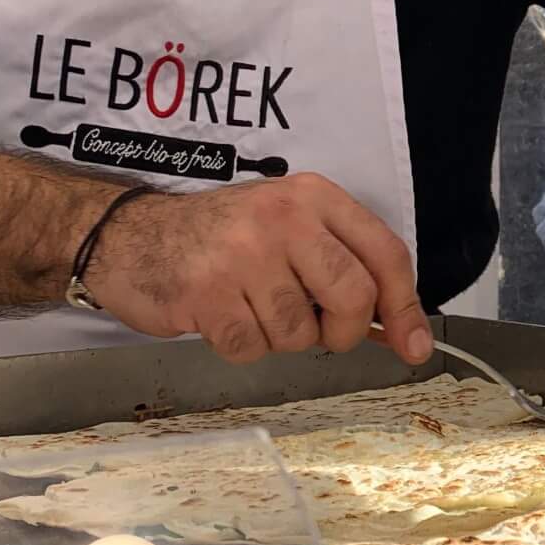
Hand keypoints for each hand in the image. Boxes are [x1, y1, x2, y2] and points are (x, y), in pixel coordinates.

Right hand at [86, 174, 430, 367]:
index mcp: (313, 197)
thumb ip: (344, 268)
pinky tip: (222, 317)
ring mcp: (243, 254)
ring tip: (250, 307)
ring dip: (280, 338)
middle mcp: (283, 218)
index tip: (416, 345)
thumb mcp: (289, 230)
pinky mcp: (206, 292)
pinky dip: (241, 346)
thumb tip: (404, 331)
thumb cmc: (220, 238)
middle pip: (354, 297)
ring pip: (300, 332)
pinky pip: (251, 347)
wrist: (129, 234)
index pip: (385, 254)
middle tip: (318, 330)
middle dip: (343, 331)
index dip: (406, 307)